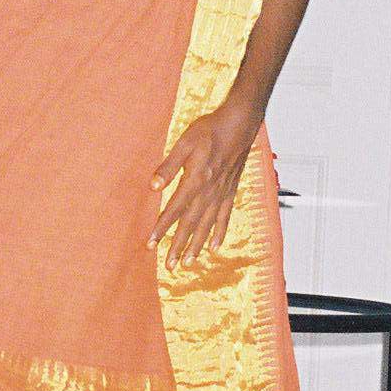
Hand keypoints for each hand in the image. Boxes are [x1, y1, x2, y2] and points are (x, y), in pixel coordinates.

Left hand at [147, 99, 261, 269]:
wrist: (239, 125)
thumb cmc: (209, 130)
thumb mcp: (184, 143)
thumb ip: (169, 166)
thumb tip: (153, 186)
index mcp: (195, 180)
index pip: (174, 210)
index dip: (162, 229)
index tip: (151, 244)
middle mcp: (208, 192)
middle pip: (190, 225)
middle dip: (178, 246)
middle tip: (169, 266)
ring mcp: (221, 194)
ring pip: (207, 226)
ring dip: (197, 246)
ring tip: (187, 262)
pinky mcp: (230, 191)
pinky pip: (224, 217)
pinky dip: (219, 233)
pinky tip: (215, 247)